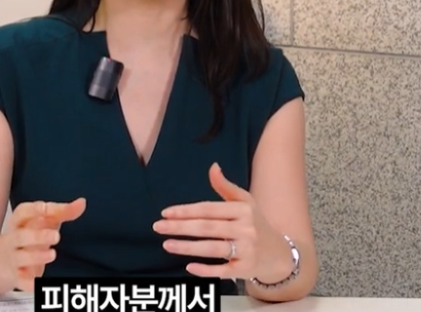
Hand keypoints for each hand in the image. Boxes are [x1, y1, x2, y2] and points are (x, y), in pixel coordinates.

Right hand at [0, 198, 85, 290]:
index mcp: (20, 220)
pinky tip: (39, 283)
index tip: (49, 209)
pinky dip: (29, 283)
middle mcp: (14, 237)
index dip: (37, 210)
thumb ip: (63, 211)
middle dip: (38, 236)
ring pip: (21, 257)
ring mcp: (13, 257)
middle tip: (56, 236)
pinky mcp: (16, 275)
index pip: (25, 211)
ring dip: (36, 256)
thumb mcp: (43, 220)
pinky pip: (21, 281)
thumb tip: (82, 203)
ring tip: (52, 254)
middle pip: (22, 236)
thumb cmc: (27, 233)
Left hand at [153, 163, 289, 280]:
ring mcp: (246, 250)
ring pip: (212, 248)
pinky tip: (188, 267)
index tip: (165, 212)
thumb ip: (225, 186)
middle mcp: (245, 229)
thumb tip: (213, 166)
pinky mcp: (246, 270)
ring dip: (187, 247)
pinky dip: (206, 270)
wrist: (280, 254)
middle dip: (180, 227)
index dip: (186, 210)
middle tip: (158, 227)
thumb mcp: (245, 201)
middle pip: (207, 228)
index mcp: (243, 210)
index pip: (209, 209)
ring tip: (166, 244)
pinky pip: (223, 271)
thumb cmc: (256, 223)